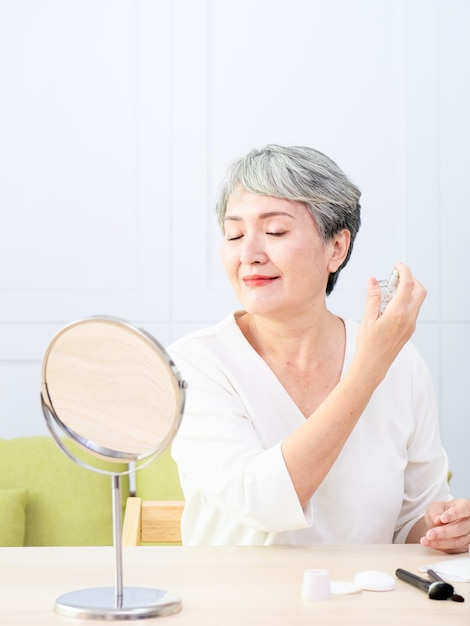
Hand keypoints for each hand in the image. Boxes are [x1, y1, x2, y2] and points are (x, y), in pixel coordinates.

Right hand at [354, 263, 426, 383]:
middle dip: (411, 279)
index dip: (404, 272)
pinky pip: (413, 310)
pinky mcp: (409, 330)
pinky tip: (391, 304)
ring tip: (390, 291)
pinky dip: (406, 301)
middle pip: (420, 290)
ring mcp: (411, 324)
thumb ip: (373, 297)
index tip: (398, 266)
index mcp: (397, 313)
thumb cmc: (368, 345)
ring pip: (417, 300)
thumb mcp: (368, 318)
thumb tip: (372, 280)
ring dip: (409, 291)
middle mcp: (408, 318)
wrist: (373, 365)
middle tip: (396, 277)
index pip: (407, 285)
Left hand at [420, 498, 469, 553]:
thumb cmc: (440, 512)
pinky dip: (442, 547)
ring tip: (427, 540)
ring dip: (441, 542)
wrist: (439, 523)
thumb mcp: (435, 507)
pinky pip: (455, 549)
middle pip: (460, 528)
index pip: (464, 508)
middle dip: (443, 532)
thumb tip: (438, 520)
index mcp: (465, 506)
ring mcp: (469, 535)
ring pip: (458, 541)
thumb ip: (436, 512)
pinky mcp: (465, 546)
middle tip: (429, 534)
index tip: (442, 519)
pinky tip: (431, 543)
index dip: (454, 514)